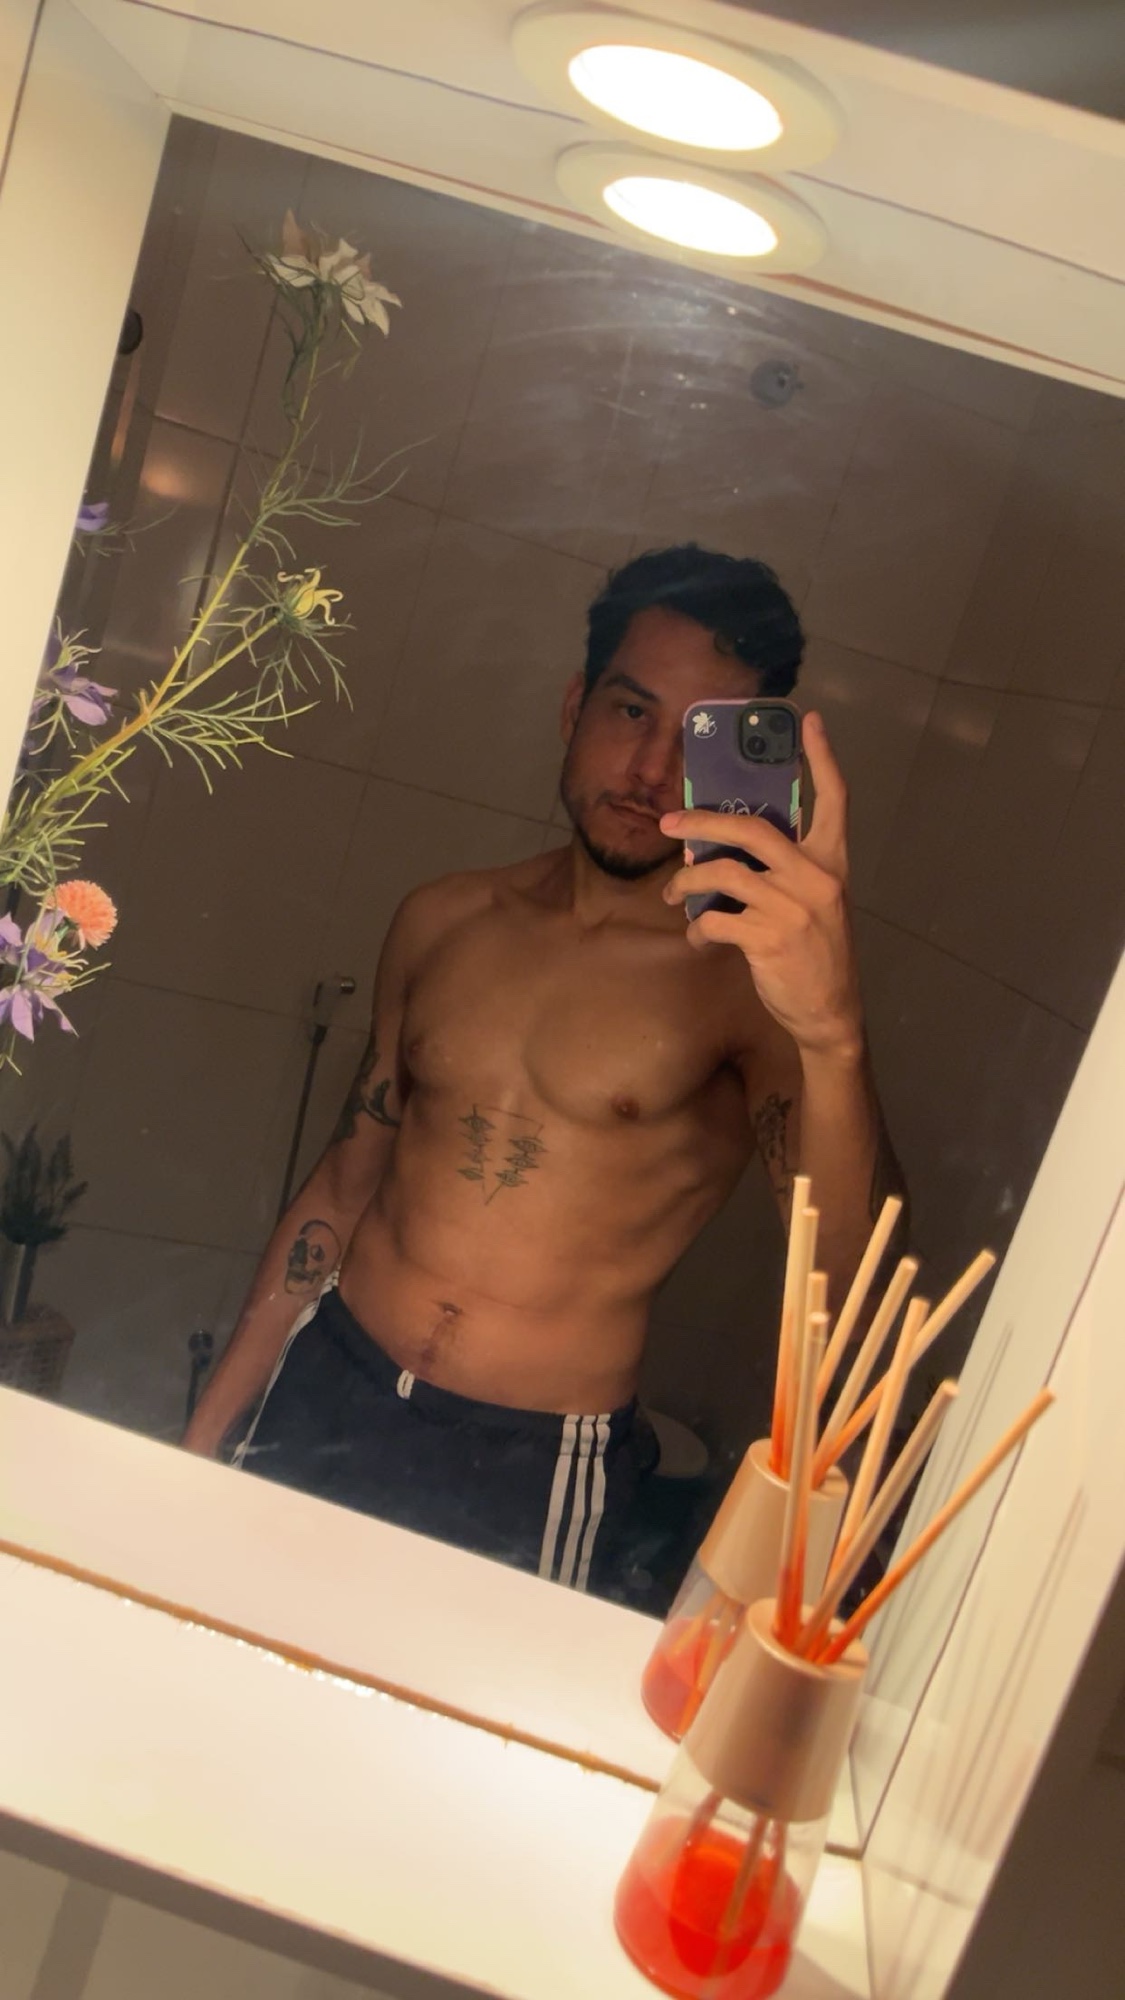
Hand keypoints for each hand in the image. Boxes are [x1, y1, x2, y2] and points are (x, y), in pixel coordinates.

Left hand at [660, 711, 863, 1060]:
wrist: (829, 1011)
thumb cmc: (815, 954)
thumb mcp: (815, 904)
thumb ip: (782, 874)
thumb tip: (720, 853)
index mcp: (831, 863)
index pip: (835, 800)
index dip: (823, 759)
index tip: (810, 721)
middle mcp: (816, 878)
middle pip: (752, 828)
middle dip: (702, 820)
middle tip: (670, 822)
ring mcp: (793, 908)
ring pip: (723, 874)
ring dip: (686, 882)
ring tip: (670, 894)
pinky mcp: (769, 939)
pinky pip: (716, 920)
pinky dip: (697, 928)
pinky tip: (696, 938)